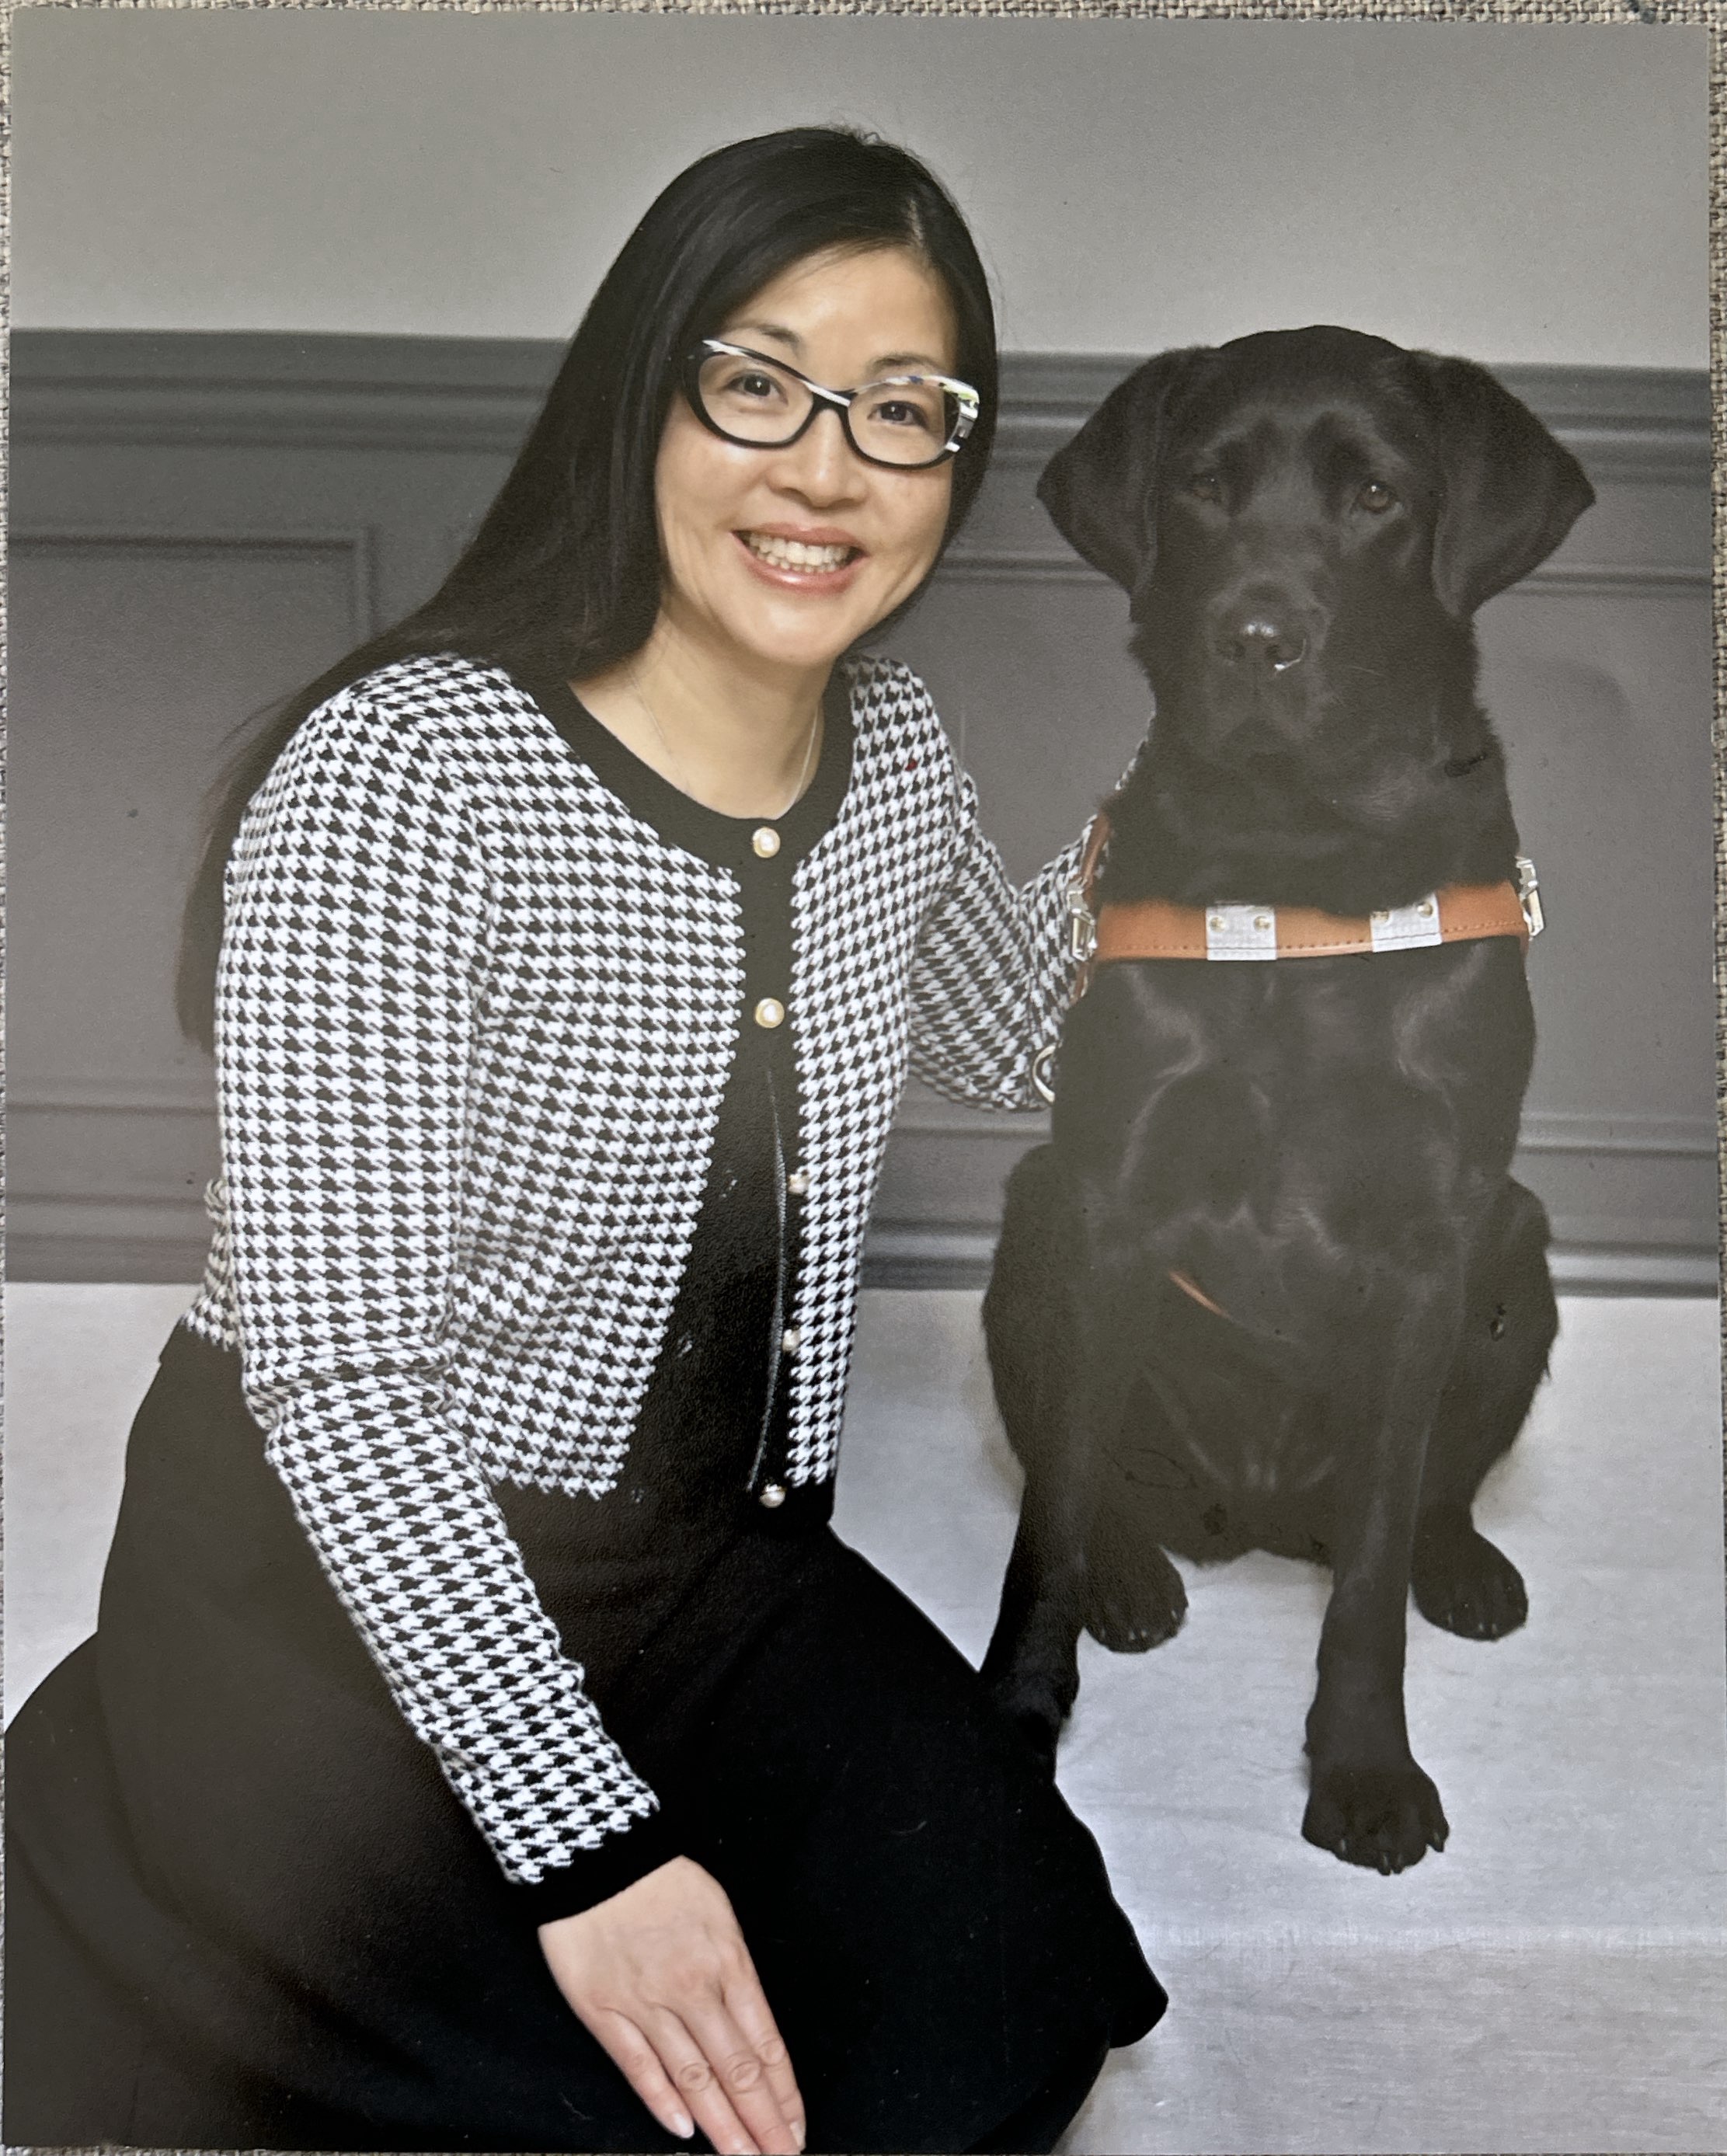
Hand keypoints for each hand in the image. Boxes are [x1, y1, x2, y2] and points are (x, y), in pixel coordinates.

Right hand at [539, 1855, 804, 2153]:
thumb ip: (733, 1973)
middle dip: (762, 2124)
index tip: (797, 2131)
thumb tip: (750, 2029)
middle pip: (736, 2070)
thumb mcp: (718, 1915)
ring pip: (692, 2077)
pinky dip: (661, 2099)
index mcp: (729, 1962)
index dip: (783, 2095)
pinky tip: (682, 2130)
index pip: (765, 2045)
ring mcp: (646, 2001)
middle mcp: (693, 1988)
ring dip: (722, 2126)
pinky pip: (636, 2064)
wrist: (599, 1850)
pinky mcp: (602, 2008)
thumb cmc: (663, 1881)